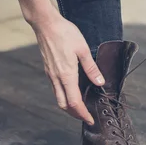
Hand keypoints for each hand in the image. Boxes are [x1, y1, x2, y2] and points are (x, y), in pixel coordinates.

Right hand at [17, 0, 103, 123]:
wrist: (45, 24)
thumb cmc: (64, 33)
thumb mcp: (83, 49)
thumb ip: (91, 68)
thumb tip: (100, 82)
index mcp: (66, 75)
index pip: (74, 102)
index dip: (83, 114)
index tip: (90, 119)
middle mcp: (56, 78)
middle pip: (63, 105)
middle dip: (74, 114)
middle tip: (85, 116)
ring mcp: (50, 75)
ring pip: (58, 98)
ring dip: (68, 106)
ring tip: (80, 107)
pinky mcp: (48, 70)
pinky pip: (55, 89)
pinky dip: (64, 96)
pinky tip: (71, 91)